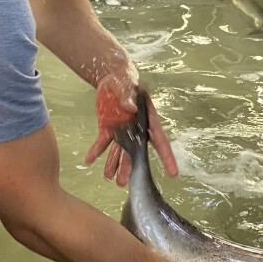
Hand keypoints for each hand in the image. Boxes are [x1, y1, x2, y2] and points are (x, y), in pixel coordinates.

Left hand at [85, 71, 178, 185]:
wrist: (111, 78)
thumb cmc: (126, 80)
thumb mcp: (127, 86)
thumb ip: (128, 97)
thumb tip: (131, 108)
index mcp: (147, 121)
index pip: (160, 142)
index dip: (167, 158)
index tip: (173, 173)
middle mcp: (135, 130)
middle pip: (135, 153)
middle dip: (129, 167)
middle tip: (124, 183)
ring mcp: (121, 131)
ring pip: (119, 152)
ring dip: (114, 165)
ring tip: (109, 178)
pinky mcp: (108, 129)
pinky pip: (102, 143)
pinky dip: (96, 151)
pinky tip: (89, 160)